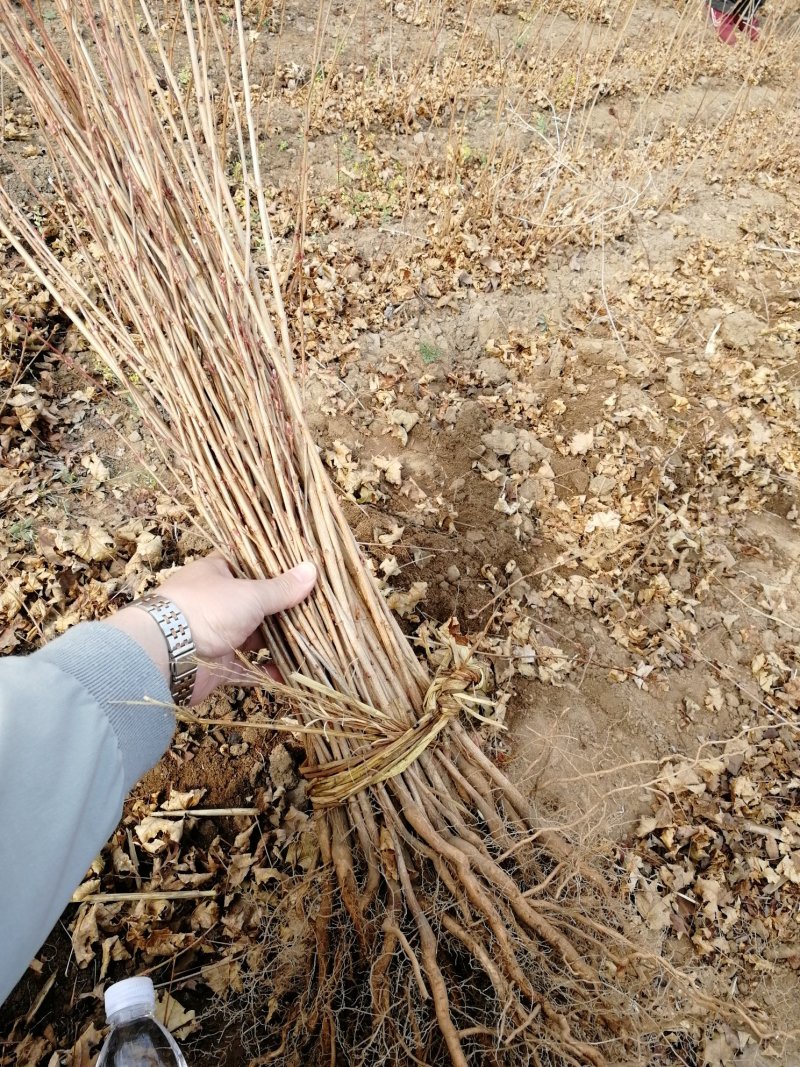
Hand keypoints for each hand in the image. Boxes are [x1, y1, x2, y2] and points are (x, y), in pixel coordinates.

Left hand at [108, 555, 316, 703]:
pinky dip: (264, 672)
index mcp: (216, 573)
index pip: (248, 565)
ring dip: (276, 642)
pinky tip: (287, 674)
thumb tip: (312, 571)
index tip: (302, 575)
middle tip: (314, 613)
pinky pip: (245, 668)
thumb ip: (281, 588)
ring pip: (252, 636)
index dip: (274, 569)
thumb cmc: (206, 609)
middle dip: (281, 611)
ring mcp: (214, 633)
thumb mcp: (250, 594)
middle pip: (254, 603)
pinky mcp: (214, 664)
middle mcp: (214, 601)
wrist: (165, 654)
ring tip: (307, 644)